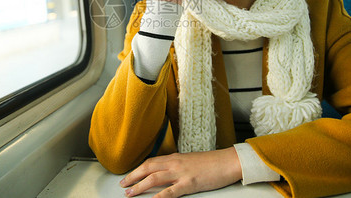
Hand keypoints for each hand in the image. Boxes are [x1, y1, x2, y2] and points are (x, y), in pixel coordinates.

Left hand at [120, 147, 241, 197]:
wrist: (228, 161)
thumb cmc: (211, 163)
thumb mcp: (190, 161)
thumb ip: (176, 166)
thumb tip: (165, 173)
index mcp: (175, 157)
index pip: (150, 162)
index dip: (137, 169)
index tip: (128, 176)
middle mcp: (175, 163)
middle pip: (148, 168)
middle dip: (133, 177)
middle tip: (122, 185)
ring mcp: (181, 173)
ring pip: (154, 178)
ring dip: (139, 186)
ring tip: (130, 193)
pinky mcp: (189, 183)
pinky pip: (171, 191)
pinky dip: (159, 197)